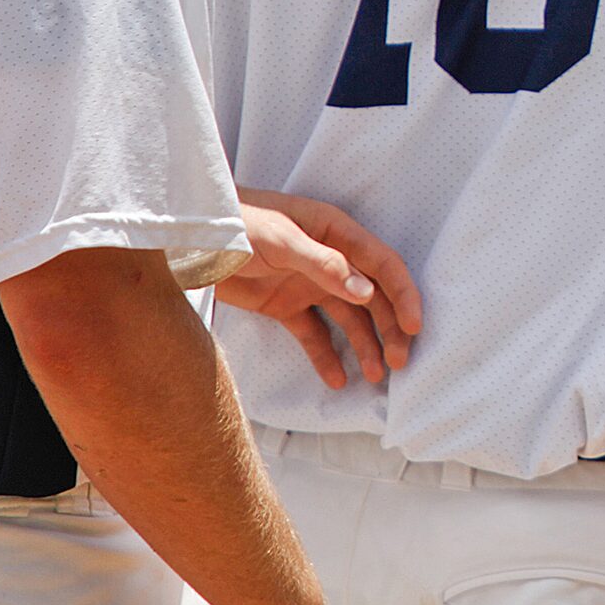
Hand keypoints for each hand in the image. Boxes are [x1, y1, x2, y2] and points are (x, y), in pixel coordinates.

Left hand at [217, 190, 423, 389]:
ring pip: (347, 319)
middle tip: (398, 362)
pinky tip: (337, 380)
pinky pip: (313, 334)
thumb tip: (367, 294)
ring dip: (364, 346)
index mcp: (336, 234)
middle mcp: (330, 260)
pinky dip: (325, 357)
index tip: (415, 327)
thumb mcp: (281, 241)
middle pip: (371, 297)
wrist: (189, 238)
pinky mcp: (284, 306)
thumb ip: (324, 265)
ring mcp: (308, 284)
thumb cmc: (237, 224)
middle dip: (389, 329)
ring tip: (375, 376)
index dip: (403, 294)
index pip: (382, 265)